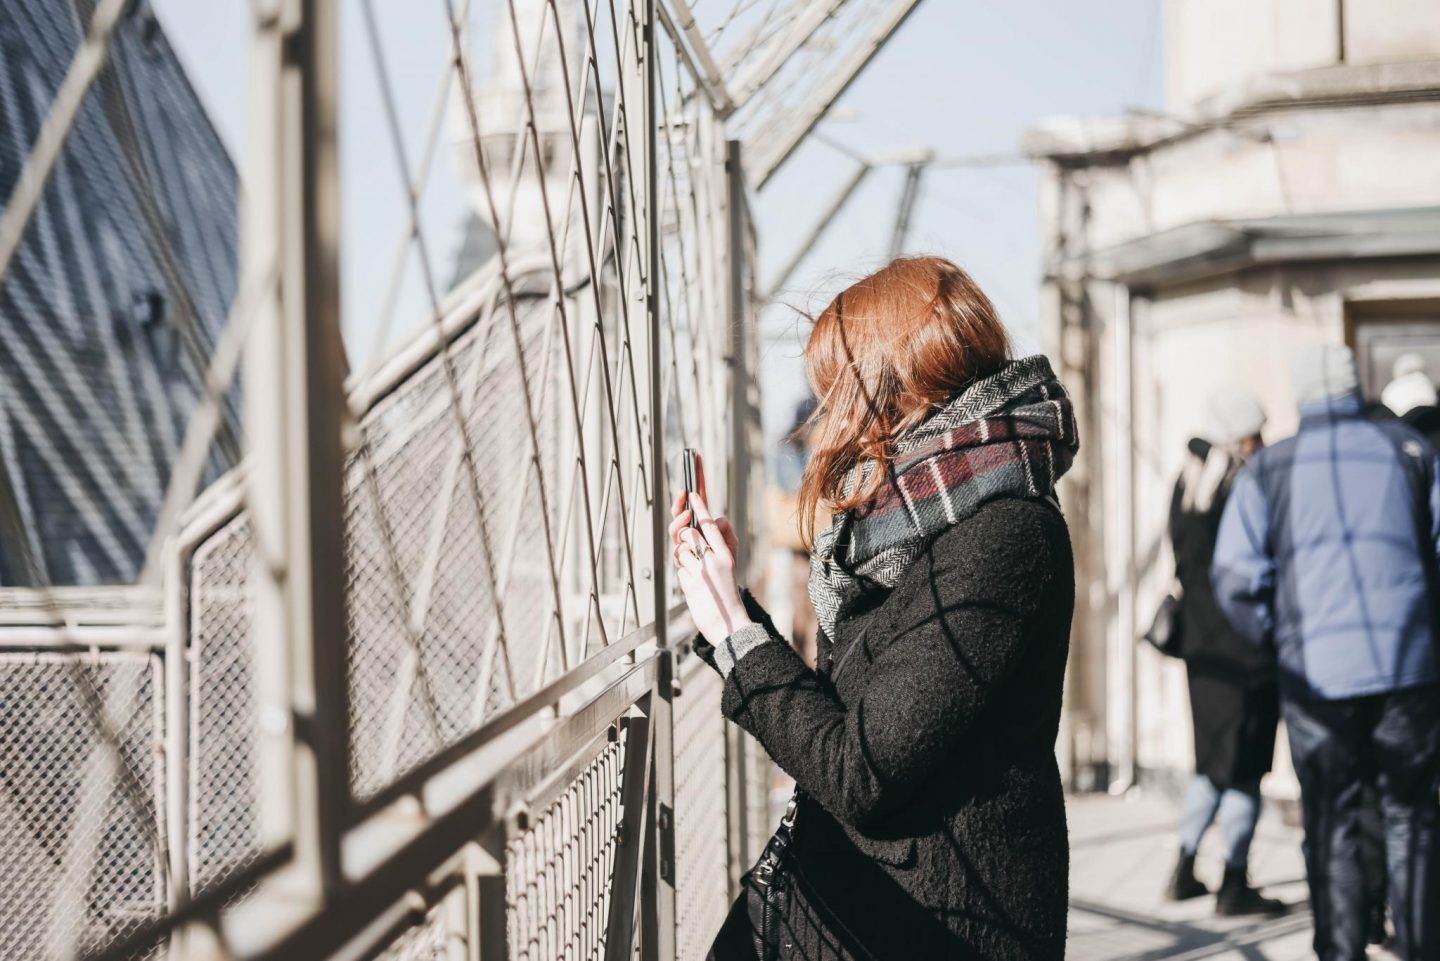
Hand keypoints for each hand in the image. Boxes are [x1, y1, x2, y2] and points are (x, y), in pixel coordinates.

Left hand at [668, 490, 749, 645]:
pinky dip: (683, 572)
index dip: (699, 508)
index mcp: (725, 553)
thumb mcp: (730, 564)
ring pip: (679, 550)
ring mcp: (699, 572)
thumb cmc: (726, 591)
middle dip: (683, 534)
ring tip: (695, 568)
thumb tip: (713, 521)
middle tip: (687, 538)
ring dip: (682, 556)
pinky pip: (678, 568)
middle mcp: (713, 560)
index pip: (709, 525)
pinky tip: (695, 583)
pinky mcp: (688, 583)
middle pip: (688, 534)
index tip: (690, 494)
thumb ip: (721, 540)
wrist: (727, 623)